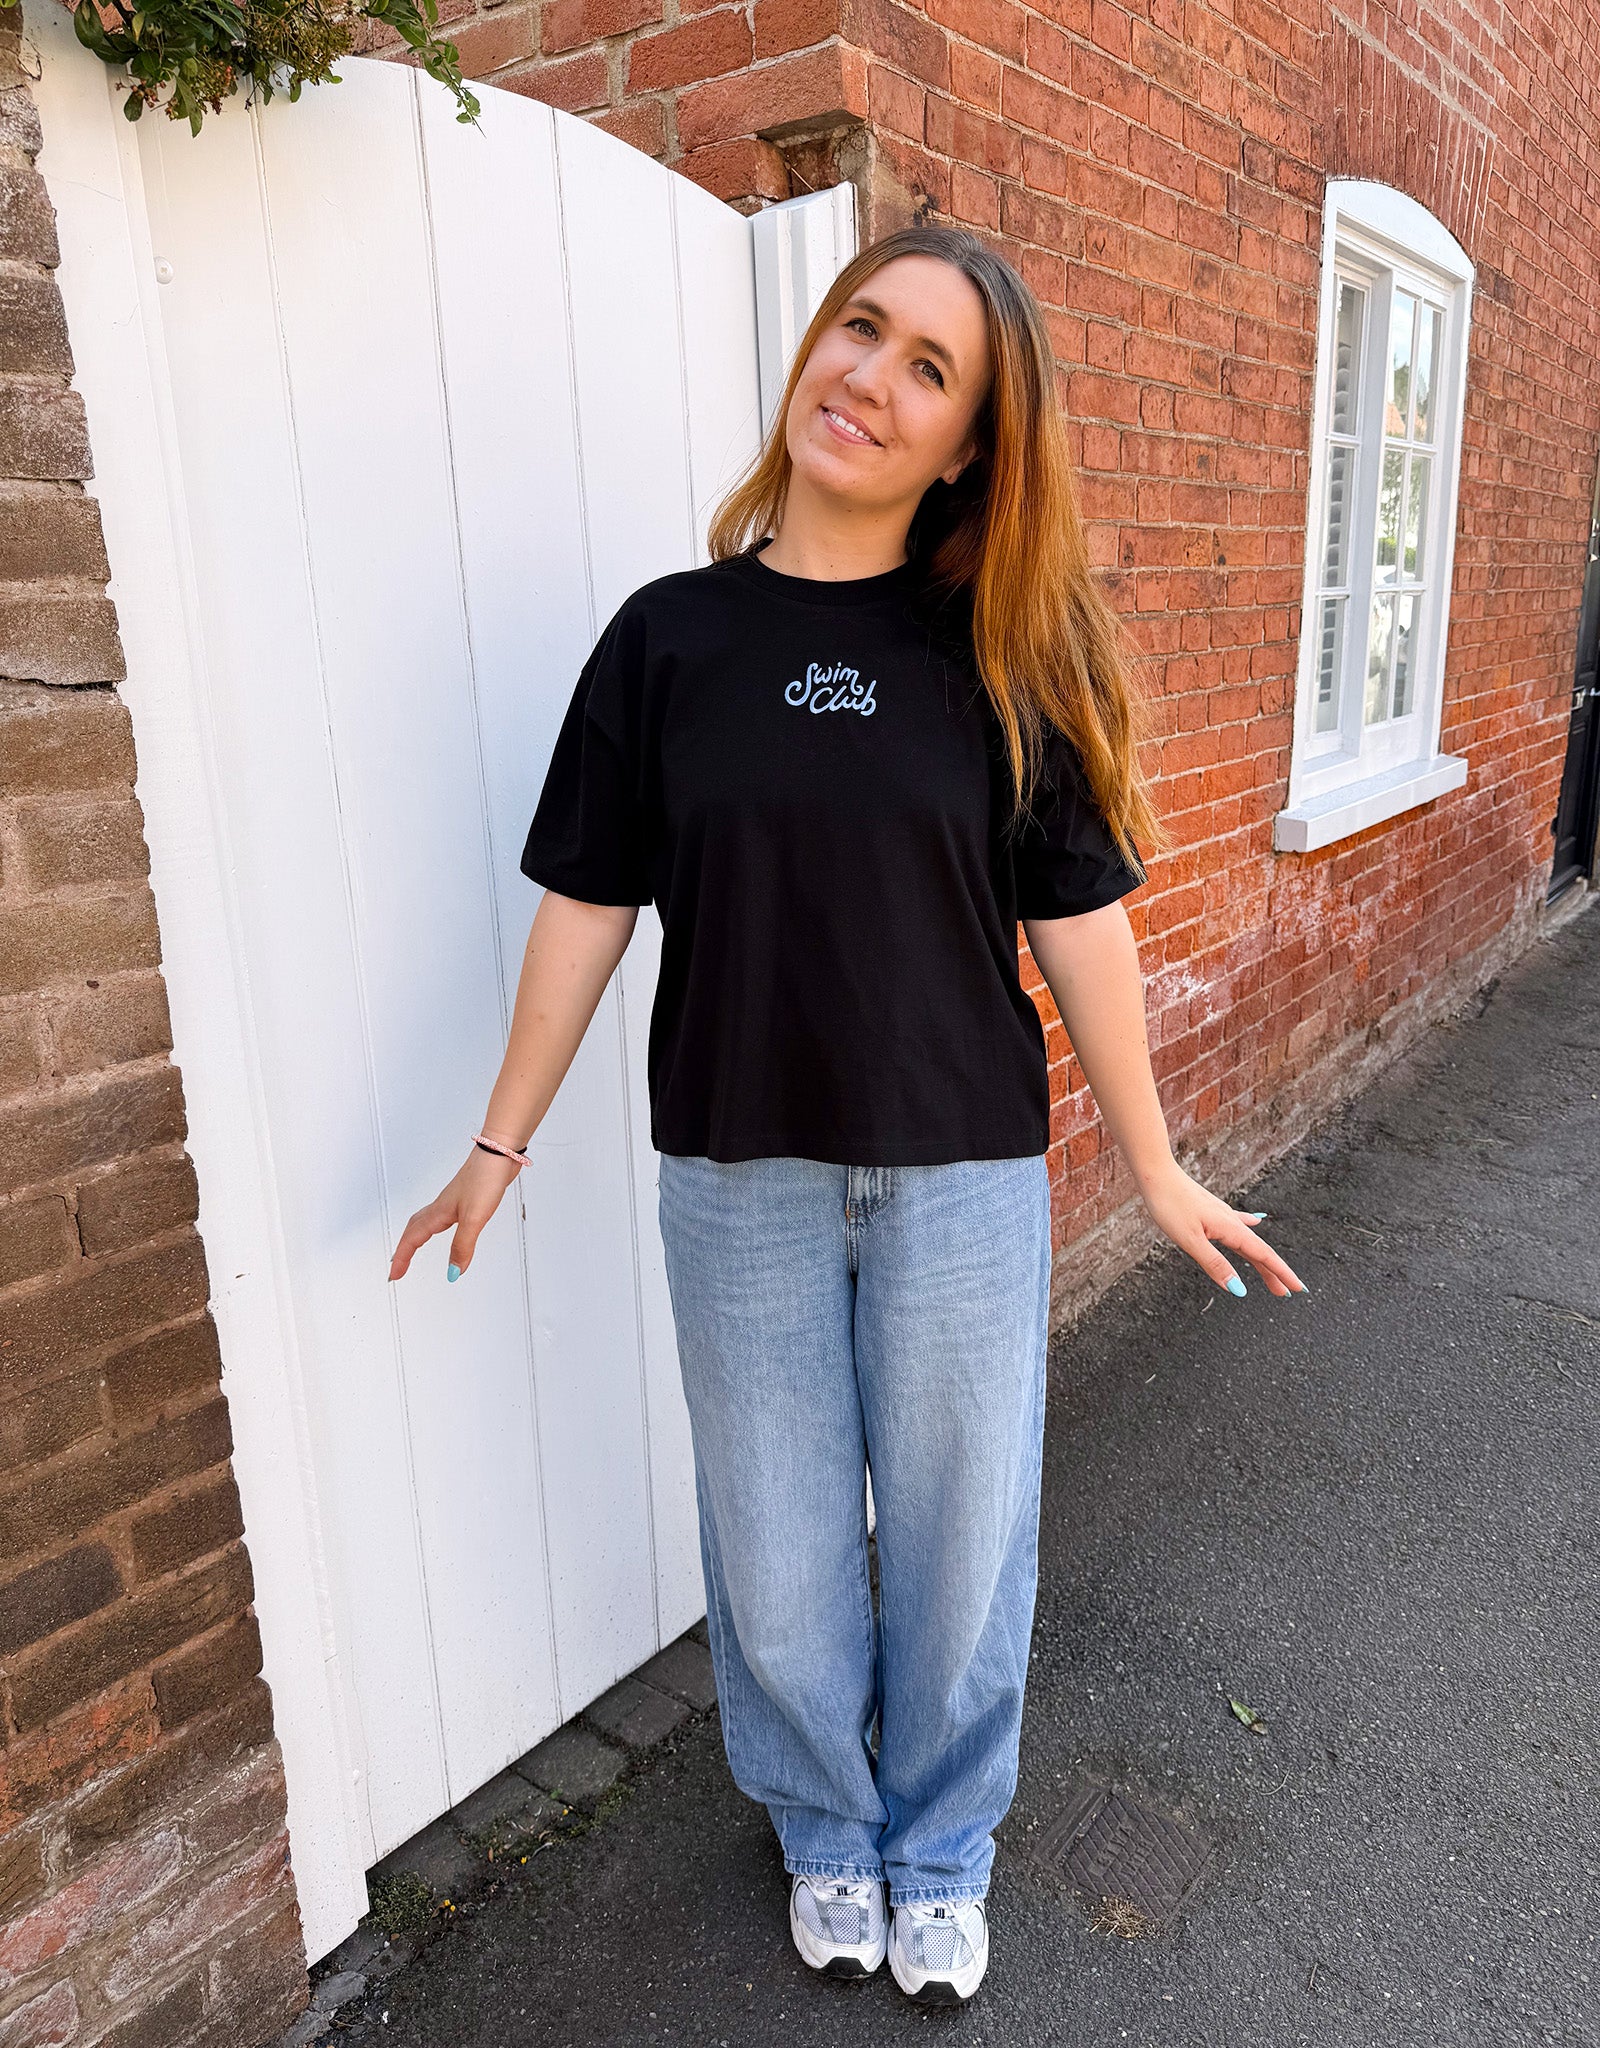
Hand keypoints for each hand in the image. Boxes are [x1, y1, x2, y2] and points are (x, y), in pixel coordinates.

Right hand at [388, 1146, 523, 1282]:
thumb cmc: (485, 1178)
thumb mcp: (474, 1218)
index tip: (394, 1275)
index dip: (402, 1258)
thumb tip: (453, 1272)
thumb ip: (463, 1246)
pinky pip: (439, 1216)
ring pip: (424, 1221)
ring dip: (414, 1236)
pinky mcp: (464, 1197)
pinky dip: (432, 1227)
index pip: (412, 1239)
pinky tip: (443, 1226)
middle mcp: (441, 1207)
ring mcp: (451, 1201)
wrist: (499, 1153)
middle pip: (412, 1229)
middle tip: (397, 1266)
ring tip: (410, 1249)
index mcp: (439, 1212)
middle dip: (402, 1249)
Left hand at [1137, 1161, 1307, 1298]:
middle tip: (1286, 1293)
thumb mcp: (1190, 1240)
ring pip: (1247, 1241)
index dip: (1281, 1273)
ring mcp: (1222, 1214)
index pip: (1263, 1255)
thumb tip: (1238, 1289)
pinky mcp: (1211, 1210)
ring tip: (1270, 1275)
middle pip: (1258, 1251)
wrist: (1156, 1174)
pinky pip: (1238, 1222)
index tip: (1298, 1288)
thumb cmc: (1170, 1205)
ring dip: (1260, 1259)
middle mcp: (1231, 1221)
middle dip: (1273, 1273)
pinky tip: (1255, 1222)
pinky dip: (1250, 1226)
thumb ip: (1215, 1264)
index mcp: (1231, 1229)